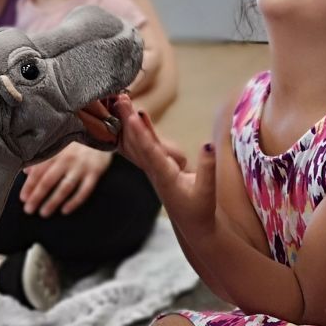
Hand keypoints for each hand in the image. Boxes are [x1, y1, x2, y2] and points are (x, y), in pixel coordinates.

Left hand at [20, 143, 113, 215]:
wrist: (103, 133)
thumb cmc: (77, 142)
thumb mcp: (58, 146)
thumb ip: (42, 158)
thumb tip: (26, 172)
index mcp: (55, 152)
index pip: (39, 171)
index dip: (29, 185)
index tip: (23, 198)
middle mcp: (67, 159)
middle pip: (49, 180)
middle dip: (37, 196)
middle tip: (29, 210)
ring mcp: (82, 166)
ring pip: (65, 187)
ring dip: (53, 201)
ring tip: (44, 213)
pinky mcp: (95, 172)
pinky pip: (84, 190)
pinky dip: (75, 201)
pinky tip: (65, 210)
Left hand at [113, 94, 214, 234]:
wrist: (193, 227)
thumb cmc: (201, 210)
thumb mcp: (207, 191)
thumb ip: (207, 168)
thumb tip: (207, 143)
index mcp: (165, 177)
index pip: (150, 153)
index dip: (141, 134)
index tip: (132, 116)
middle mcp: (154, 171)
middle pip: (137, 143)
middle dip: (127, 121)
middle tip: (118, 99)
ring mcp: (153, 169)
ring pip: (137, 142)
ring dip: (129, 122)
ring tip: (121, 100)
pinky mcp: (158, 166)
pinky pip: (145, 145)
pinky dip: (141, 129)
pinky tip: (137, 114)